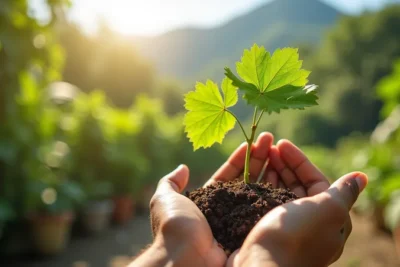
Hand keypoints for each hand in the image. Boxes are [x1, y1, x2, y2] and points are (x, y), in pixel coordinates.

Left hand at [134, 132, 273, 266]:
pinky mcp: (252, 230)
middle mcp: (226, 211)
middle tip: (268, 140)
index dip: (239, 159)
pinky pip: (265, 208)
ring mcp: (241, 220)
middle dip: (258, 159)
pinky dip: (274, 192)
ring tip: (279, 149)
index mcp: (208, 202)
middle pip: (246, 180)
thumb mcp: (165, 199)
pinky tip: (282, 174)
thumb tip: (183, 167)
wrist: (186, 258)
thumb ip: (171, 183)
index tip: (250, 144)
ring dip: (269, 170)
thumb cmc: (176, 226)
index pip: (227, 176)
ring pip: (258, 192)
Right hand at [228, 140, 367, 266]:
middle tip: (268, 147)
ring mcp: (283, 229)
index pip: (316, 182)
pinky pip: (262, 202)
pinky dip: (258, 186)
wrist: (261, 265)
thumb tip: (361, 177)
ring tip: (258, 156)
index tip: (282, 144)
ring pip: (277, 192)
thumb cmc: (296, 235)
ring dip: (270, 171)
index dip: (300, 161)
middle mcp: (306, 225)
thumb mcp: (328, 210)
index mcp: (326, 221)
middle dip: (283, 164)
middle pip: (295, 186)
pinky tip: (250, 175)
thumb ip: (343, 192)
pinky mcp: (263, 230)